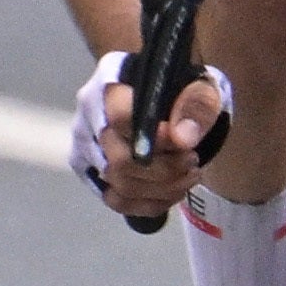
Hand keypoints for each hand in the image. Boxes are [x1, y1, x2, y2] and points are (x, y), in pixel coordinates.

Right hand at [69, 52, 230, 218]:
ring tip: (191, 175)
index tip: (186, 145)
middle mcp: (88, 116)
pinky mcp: (90, 173)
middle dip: (164, 170)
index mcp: (110, 81)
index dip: (156, 139)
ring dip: (162, 189)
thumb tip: (182, 139)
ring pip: (118, 184)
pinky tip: (173, 192)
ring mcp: (85, 147)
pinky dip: (149, 203)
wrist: (169, 96)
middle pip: (118, 160)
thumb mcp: (200, 84)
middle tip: (193, 162)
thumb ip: (196, 104)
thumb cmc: (181, 85)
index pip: (120, 118)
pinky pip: (116, 200)